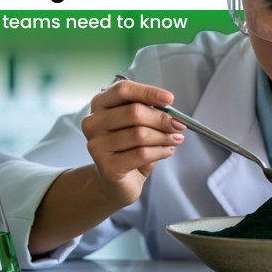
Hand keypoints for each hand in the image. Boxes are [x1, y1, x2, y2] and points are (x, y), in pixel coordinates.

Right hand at [80, 79, 185, 209]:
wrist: (117, 182)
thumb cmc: (128, 148)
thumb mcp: (139, 124)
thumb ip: (149, 113)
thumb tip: (171, 113)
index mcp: (100, 104)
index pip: (123, 90)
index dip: (147, 92)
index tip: (169, 99)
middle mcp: (93, 122)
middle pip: (133, 112)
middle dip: (161, 119)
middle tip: (178, 125)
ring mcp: (96, 145)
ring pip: (139, 134)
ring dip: (164, 137)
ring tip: (175, 139)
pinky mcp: (106, 166)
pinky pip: (141, 154)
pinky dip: (160, 151)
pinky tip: (168, 151)